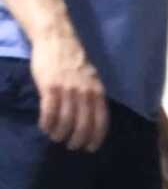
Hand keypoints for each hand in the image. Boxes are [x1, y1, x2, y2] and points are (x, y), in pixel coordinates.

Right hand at [30, 32, 108, 151]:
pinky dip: (47, 123)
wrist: (57, 39)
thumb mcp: (92, 78)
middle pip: (83, 125)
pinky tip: (45, 127)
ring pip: (65, 122)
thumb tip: (92, 119)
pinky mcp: (50, 87)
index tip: (90, 148)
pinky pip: (49, 112)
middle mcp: (85, 93)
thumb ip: (93, 96)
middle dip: (77, 140)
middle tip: (71, 145)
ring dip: (60, 133)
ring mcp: (67, 90)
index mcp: (97, 91)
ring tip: (56, 137)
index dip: (96, 138)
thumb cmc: (74, 59)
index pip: (101, 121)